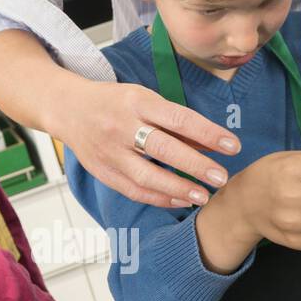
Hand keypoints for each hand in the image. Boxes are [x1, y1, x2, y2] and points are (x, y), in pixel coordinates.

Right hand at [58, 78, 241, 208]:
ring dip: (179, 189)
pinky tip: (180, 200)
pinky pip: (134, 190)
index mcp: (137, 101)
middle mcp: (121, 126)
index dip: (208, 133)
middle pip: (164, 149)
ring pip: (147, 175)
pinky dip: (159, 198)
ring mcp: (110, 152)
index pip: (178, 119)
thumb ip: (175, 122)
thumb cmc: (114, 102)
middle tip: (222, 177)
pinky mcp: (103, 172)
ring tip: (204, 196)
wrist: (68, 109)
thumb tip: (212, 143)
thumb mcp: (145, 99)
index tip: (233, 146)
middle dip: (196, 165)